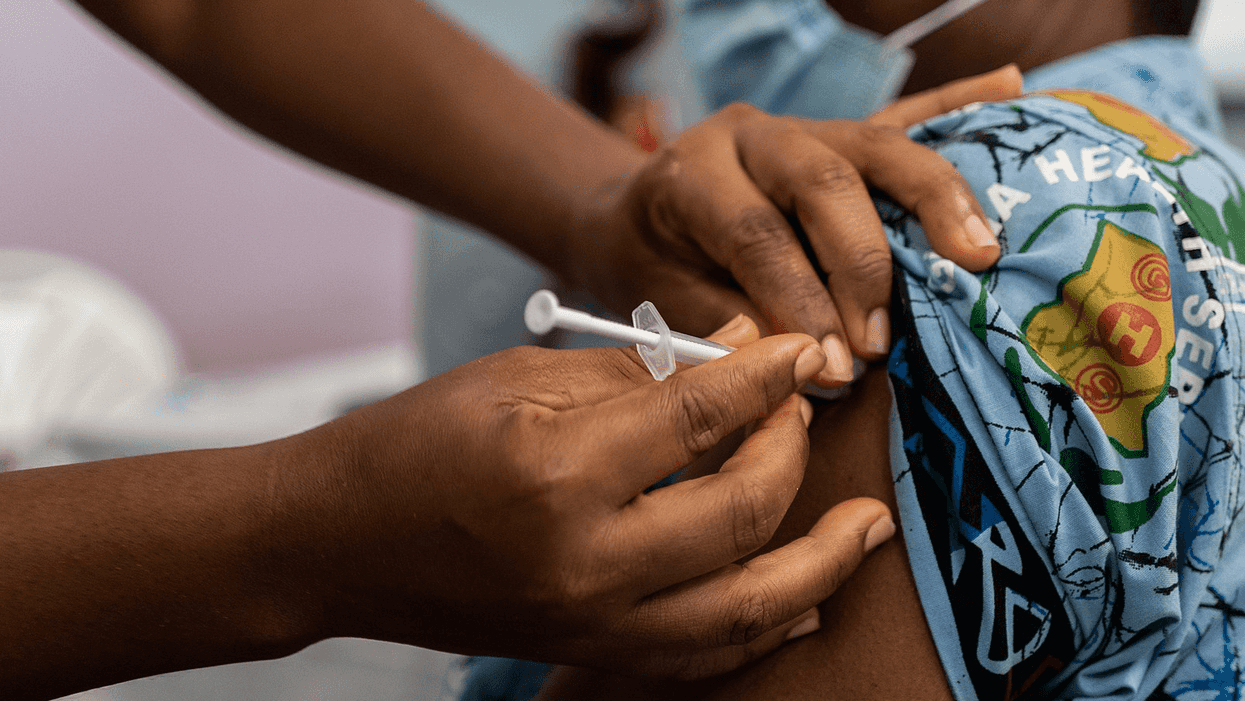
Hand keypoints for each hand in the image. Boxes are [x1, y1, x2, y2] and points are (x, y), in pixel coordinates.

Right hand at [280, 323, 892, 678]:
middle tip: (806, 410)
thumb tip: (738, 356)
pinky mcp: (589, 649)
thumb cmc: (417, 441)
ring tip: (867, 526)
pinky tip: (805, 596)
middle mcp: (586, 561)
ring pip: (744, 608)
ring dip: (820, 564)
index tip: (799, 350)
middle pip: (740, 514)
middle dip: (791, 455)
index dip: (765, 377)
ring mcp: (591, 621)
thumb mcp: (520, 378)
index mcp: (560, 474)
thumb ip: (638, 372)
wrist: (337, 542)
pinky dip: (764, 626)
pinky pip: (703, 654)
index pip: (701, 419)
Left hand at [568, 65, 1021, 385]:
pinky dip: (958, 101)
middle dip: (863, 268)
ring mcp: (802, 126)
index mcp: (694, 173)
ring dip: (934, 200)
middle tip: (883, 342)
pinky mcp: (837, 134)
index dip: (800, 303)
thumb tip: (804, 362)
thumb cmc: (650, 264)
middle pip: (826, 182)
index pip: (757, 234)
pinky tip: (1010, 84)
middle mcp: (752, 135)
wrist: (634, 216)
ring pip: (877, 147)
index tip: (836, 369)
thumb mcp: (664, 299)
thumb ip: (730, 322)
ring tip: (979, 253)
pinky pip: (903, 115)